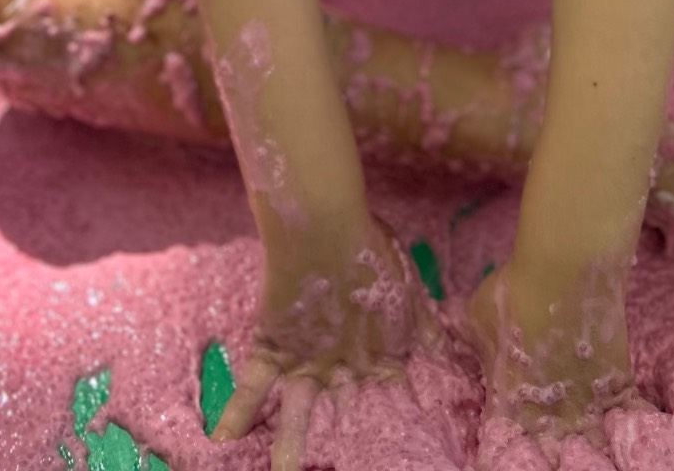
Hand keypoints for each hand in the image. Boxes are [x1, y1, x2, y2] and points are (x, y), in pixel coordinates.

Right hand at [216, 215, 440, 470]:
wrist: (324, 227)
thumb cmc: (371, 248)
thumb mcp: (409, 288)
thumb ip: (426, 325)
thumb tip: (450, 355)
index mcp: (378, 354)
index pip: (390, 397)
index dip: (398, 421)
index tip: (406, 447)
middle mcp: (343, 369)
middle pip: (346, 418)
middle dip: (347, 445)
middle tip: (343, 463)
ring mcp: (306, 362)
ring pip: (298, 416)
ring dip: (291, 450)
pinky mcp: (274, 349)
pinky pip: (251, 386)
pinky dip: (237, 412)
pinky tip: (223, 440)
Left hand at [463, 257, 647, 456]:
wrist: (564, 272)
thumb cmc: (511, 294)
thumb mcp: (476, 322)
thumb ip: (479, 347)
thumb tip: (480, 351)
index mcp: (509, 409)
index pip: (501, 451)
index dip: (501, 451)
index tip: (502, 444)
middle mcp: (549, 420)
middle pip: (551, 461)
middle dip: (549, 456)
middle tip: (549, 444)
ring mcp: (587, 408)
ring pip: (592, 453)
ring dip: (589, 451)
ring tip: (585, 443)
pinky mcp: (618, 388)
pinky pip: (629, 423)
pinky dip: (626, 429)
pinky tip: (628, 435)